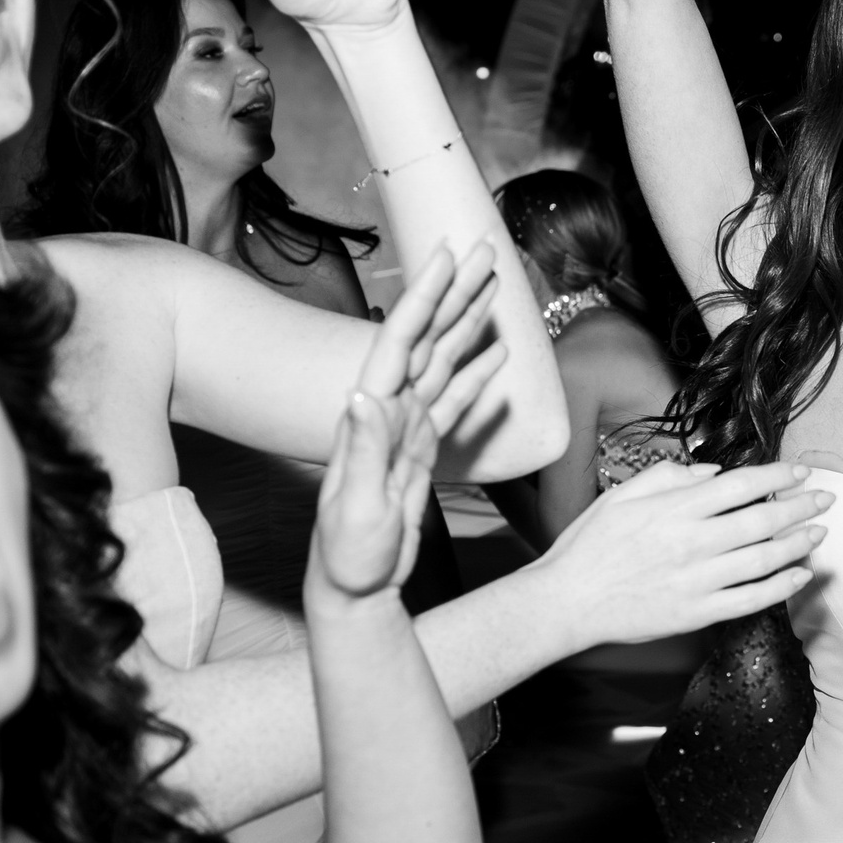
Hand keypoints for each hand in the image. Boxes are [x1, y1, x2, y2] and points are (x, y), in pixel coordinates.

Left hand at [307, 245, 501, 606]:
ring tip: (495, 286)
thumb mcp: (355, 507)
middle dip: (455, 292)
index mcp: (370, 416)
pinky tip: (495, 354)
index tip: (446, 257)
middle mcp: (387, 411)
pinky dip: (475, 375)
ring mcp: (406, 427)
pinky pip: (454, 401)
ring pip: (443, 361)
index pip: (399, 342)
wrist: (352, 590)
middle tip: (485, 252)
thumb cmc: (347, 556)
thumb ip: (364, 451)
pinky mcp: (421, 448)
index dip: (423, 296)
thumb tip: (364, 395)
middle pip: (426, 338)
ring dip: (468, 322)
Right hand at [538, 457, 830, 646]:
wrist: (568, 600)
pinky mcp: (698, 613)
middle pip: (763, 520)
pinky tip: (801, 575)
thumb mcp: (622, 495)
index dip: (777, 477)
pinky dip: (782, 586)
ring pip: (765, 559)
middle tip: (825, 499)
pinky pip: (752, 599)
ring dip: (799, 543)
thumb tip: (713, 472)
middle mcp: (693, 542)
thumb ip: (669, 476)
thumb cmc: (590, 545)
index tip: (799, 472)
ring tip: (819, 533)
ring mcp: (698, 580)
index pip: (741, 485)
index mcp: (675, 508)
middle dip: (801, 507)